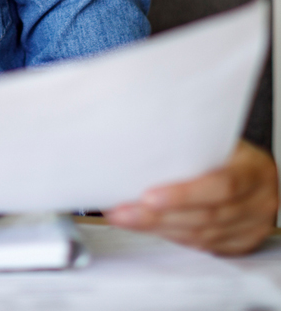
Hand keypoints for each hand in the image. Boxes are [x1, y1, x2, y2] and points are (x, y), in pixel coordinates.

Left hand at [106, 140, 278, 254]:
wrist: (250, 165)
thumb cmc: (224, 147)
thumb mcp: (215, 138)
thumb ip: (190, 143)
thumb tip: (138, 143)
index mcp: (254, 169)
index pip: (221, 185)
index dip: (184, 195)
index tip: (148, 197)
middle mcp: (259, 200)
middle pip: (207, 216)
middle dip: (160, 217)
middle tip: (125, 212)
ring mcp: (254, 225)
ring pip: (203, 236)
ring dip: (161, 228)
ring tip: (128, 219)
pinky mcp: (243, 242)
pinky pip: (205, 246)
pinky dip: (175, 237)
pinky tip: (152, 228)